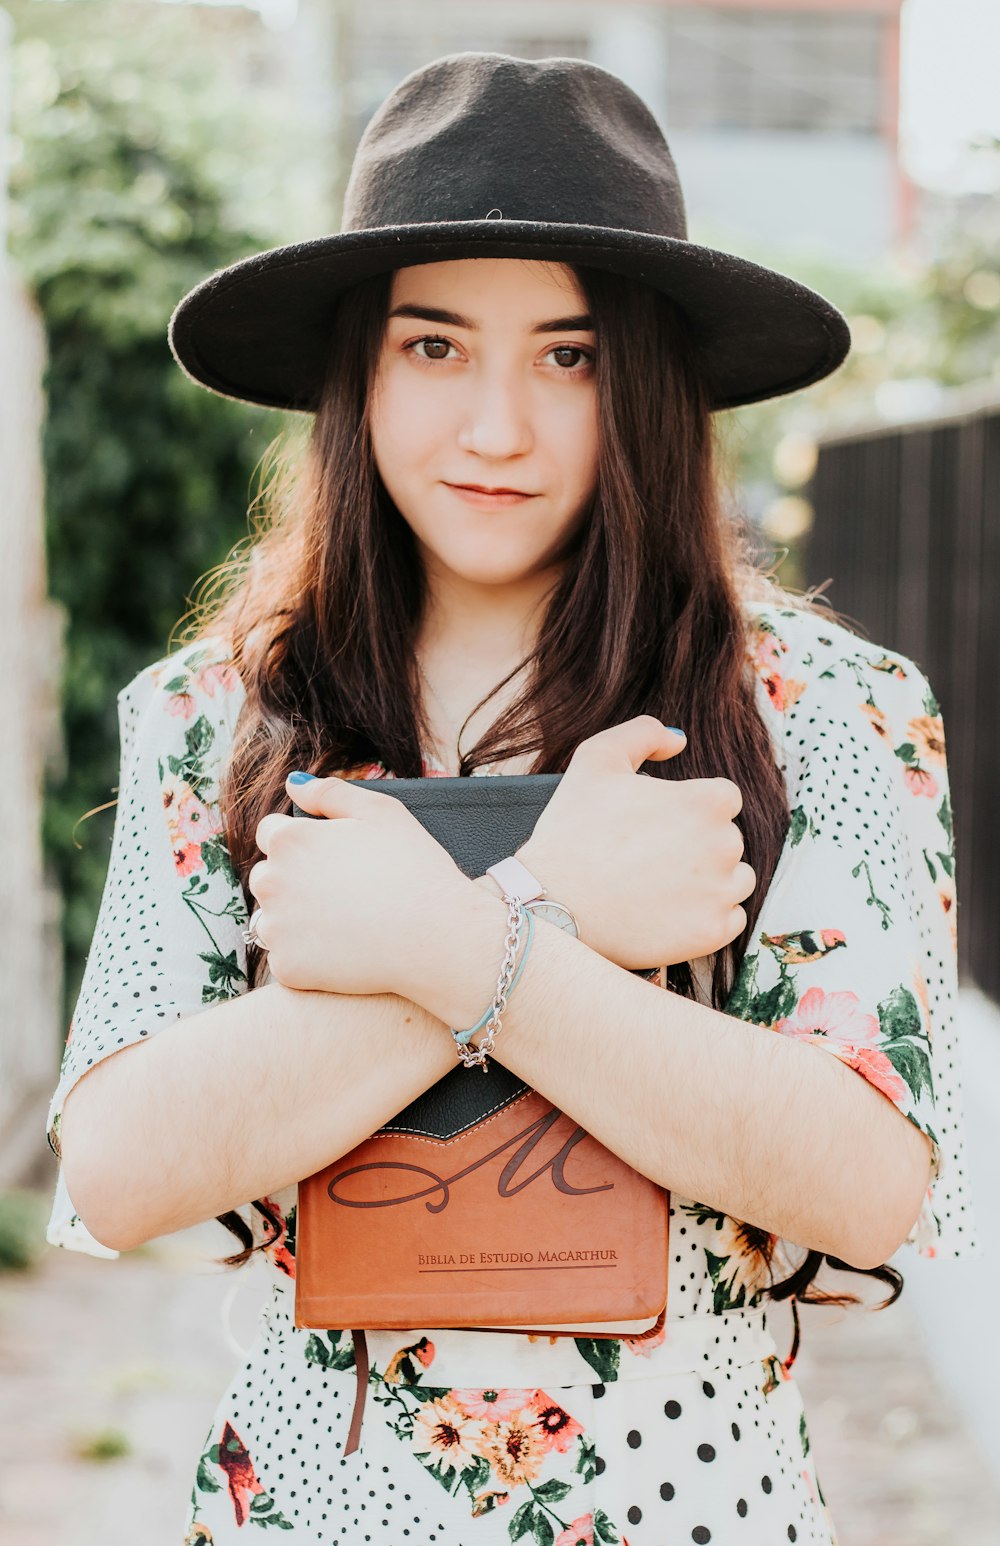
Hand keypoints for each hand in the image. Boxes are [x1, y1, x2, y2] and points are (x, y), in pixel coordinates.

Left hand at [248, 776, 480, 997]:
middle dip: (294, 880)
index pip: (271, 833)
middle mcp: (271, 883)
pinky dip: (307, 956)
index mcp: (289, 841)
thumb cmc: (414, 869)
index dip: (305, 841)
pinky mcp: (287, 968)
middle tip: (343, 891)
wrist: (438, 938)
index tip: (335, 858)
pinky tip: (343, 948)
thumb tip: (293, 785)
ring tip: (344, 920)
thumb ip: (330, 792)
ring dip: (294, 918)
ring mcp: (277, 929)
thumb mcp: (380, 811)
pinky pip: (286, 957)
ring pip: (271, 919)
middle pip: (266, 876)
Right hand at [516, 717, 754, 969]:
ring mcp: (720, 893)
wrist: (550, 903)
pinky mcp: (712, 934)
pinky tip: (670, 912)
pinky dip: (708, 918)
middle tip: (649, 858)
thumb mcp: (596, 759)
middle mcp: (725, 846)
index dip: (687, 810)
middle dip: (697, 846)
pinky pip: (731, 920)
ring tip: (660, 886)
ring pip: (736, 880)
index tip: (655, 826)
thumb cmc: (572, 829)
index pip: (722, 800)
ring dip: (710, 881)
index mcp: (707, 801)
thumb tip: (679, 741)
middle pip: (729, 840)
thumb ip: (644, 733)